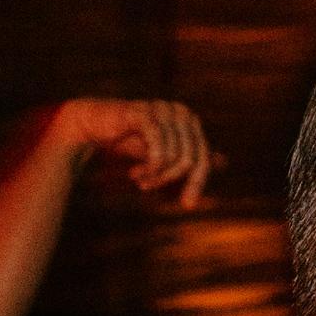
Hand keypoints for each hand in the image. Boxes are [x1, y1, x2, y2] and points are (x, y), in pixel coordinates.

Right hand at [55, 98, 217, 208]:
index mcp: (190, 120)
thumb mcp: (163, 153)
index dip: (197, 184)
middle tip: (147, 188)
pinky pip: (159, 148)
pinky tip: (136, 174)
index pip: (204, 159)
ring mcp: (163, 110)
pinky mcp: (144, 113)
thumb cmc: (130, 139)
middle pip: (191, 160)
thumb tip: (224, 162)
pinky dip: (152, 167)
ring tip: (139, 180)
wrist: (92, 126)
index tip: (187, 204)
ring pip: (175, 157)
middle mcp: (181, 112)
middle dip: (171, 180)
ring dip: (156, 176)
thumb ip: (190, 157)